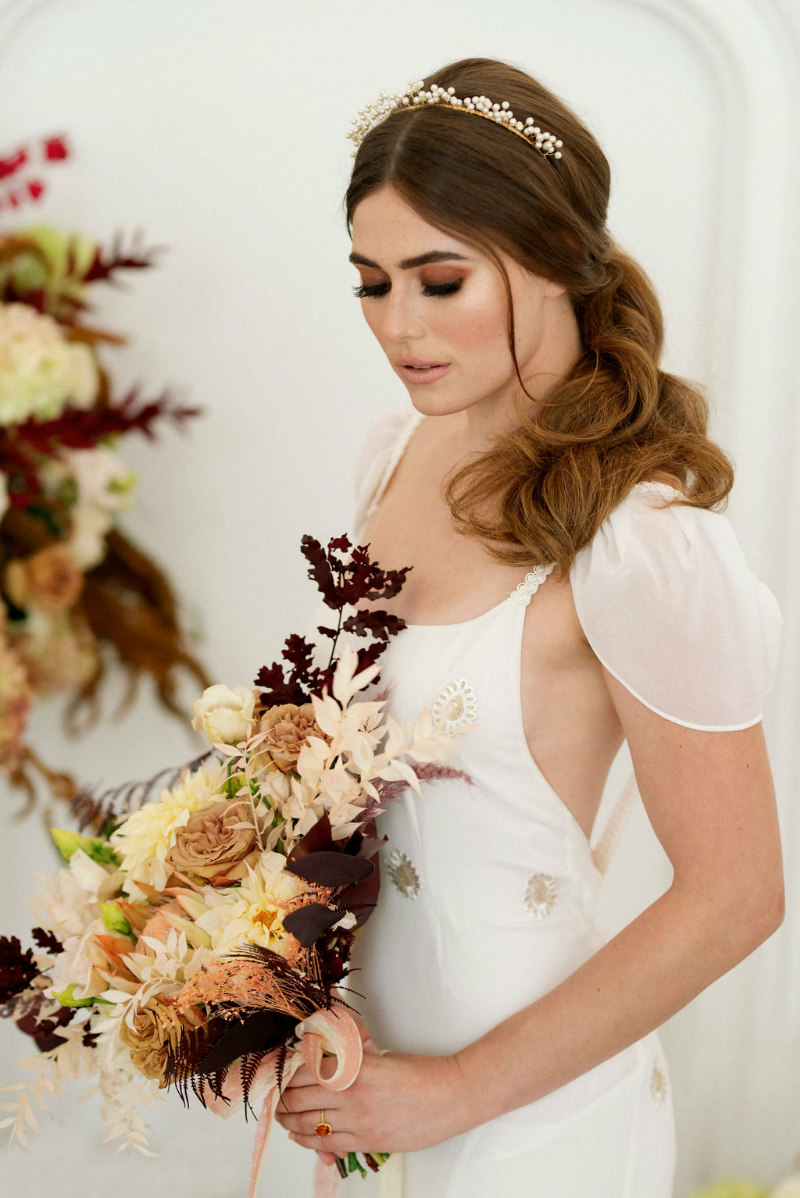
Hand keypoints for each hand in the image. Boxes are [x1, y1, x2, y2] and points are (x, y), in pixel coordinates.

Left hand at [274, 1020, 464, 1159]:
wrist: (451, 1097)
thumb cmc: (422, 1074)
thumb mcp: (380, 1057)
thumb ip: (350, 1061)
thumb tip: (324, 1060)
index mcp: (355, 1067)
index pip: (305, 1069)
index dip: (289, 1069)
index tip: (283, 1068)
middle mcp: (352, 1095)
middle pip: (299, 1097)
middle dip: (283, 1096)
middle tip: (278, 1092)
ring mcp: (358, 1122)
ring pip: (307, 1124)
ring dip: (289, 1120)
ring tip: (282, 1115)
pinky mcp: (366, 1143)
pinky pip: (326, 1145)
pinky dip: (307, 1140)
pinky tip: (300, 1135)